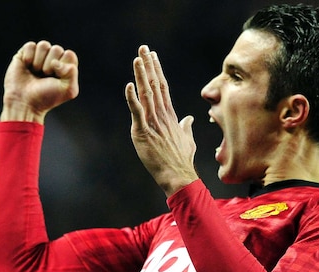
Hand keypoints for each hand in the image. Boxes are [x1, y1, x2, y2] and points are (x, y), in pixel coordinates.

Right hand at [1, 41, 79, 122]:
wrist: (25, 102)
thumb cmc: (47, 97)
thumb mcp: (68, 90)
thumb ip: (72, 73)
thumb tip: (56, 61)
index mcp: (64, 67)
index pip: (70, 55)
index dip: (63, 65)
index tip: (57, 77)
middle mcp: (52, 59)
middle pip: (57, 49)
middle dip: (50, 65)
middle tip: (45, 76)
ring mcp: (38, 56)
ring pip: (44, 45)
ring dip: (39, 61)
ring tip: (36, 72)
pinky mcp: (25, 54)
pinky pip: (31, 45)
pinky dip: (29, 57)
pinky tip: (27, 67)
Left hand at [125, 45, 197, 196]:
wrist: (179, 175)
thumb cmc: (182, 160)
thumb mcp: (187, 140)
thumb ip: (186, 127)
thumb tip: (189, 118)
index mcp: (170, 116)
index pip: (163, 87)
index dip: (157, 70)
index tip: (153, 56)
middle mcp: (162, 115)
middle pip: (155, 85)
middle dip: (149, 65)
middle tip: (143, 48)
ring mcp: (153, 123)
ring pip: (146, 93)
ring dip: (141, 75)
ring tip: (138, 58)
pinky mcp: (143, 132)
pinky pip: (137, 112)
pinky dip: (132, 98)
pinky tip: (128, 85)